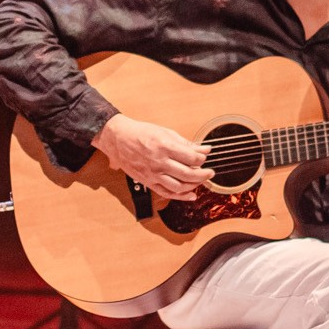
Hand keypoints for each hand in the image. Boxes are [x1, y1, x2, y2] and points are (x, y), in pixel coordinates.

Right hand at [93, 113, 207, 202]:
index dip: (202, 160)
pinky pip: (166, 193)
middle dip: (203, 175)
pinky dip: (181, 197)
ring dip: (194, 186)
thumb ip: (186, 143)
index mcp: (164, 146)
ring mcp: (153, 174)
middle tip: (210, 173)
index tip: (203, 158)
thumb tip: (205, 149)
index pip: (192, 158)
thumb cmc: (140, 133)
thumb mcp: (165, 132)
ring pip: (179, 186)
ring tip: (200, 181)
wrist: (118, 139)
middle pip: (188, 174)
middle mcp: (159, 162)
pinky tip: (191, 195)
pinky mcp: (148, 182)